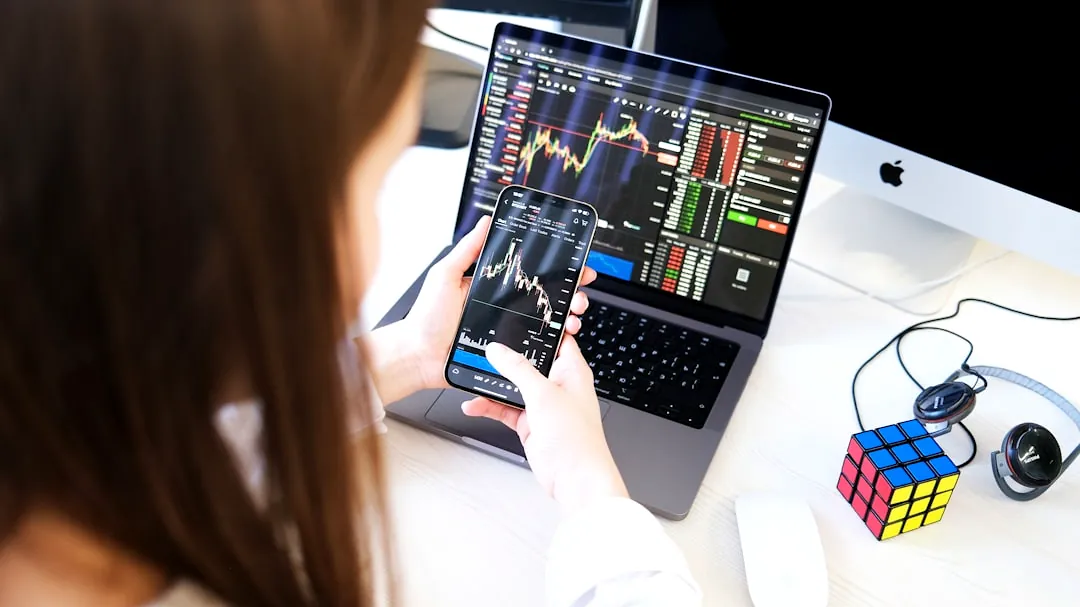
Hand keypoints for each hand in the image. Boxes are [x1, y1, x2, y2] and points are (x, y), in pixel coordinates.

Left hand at [400, 215, 597, 391]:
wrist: (418, 357)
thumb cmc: (426, 318)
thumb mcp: (445, 275)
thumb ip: (466, 250)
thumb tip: (485, 221)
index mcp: (491, 287)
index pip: (530, 274)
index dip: (556, 270)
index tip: (576, 265)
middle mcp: (502, 308)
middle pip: (546, 298)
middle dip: (571, 295)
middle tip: (581, 294)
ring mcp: (506, 331)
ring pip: (546, 324)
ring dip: (567, 319)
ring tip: (574, 317)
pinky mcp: (507, 353)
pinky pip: (535, 349)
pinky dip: (553, 344)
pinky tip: (562, 339)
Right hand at [461, 337, 627, 513]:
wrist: (575, 479)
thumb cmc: (577, 439)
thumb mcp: (543, 394)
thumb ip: (519, 370)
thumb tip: (499, 350)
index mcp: (572, 371)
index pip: (556, 339)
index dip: (540, 327)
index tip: (517, 316)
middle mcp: (558, 385)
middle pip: (529, 362)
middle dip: (507, 358)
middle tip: (483, 347)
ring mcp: (544, 405)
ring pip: (514, 387)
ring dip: (494, 385)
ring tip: (471, 378)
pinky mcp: (531, 424)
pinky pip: (506, 409)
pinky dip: (490, 407)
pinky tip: (474, 406)